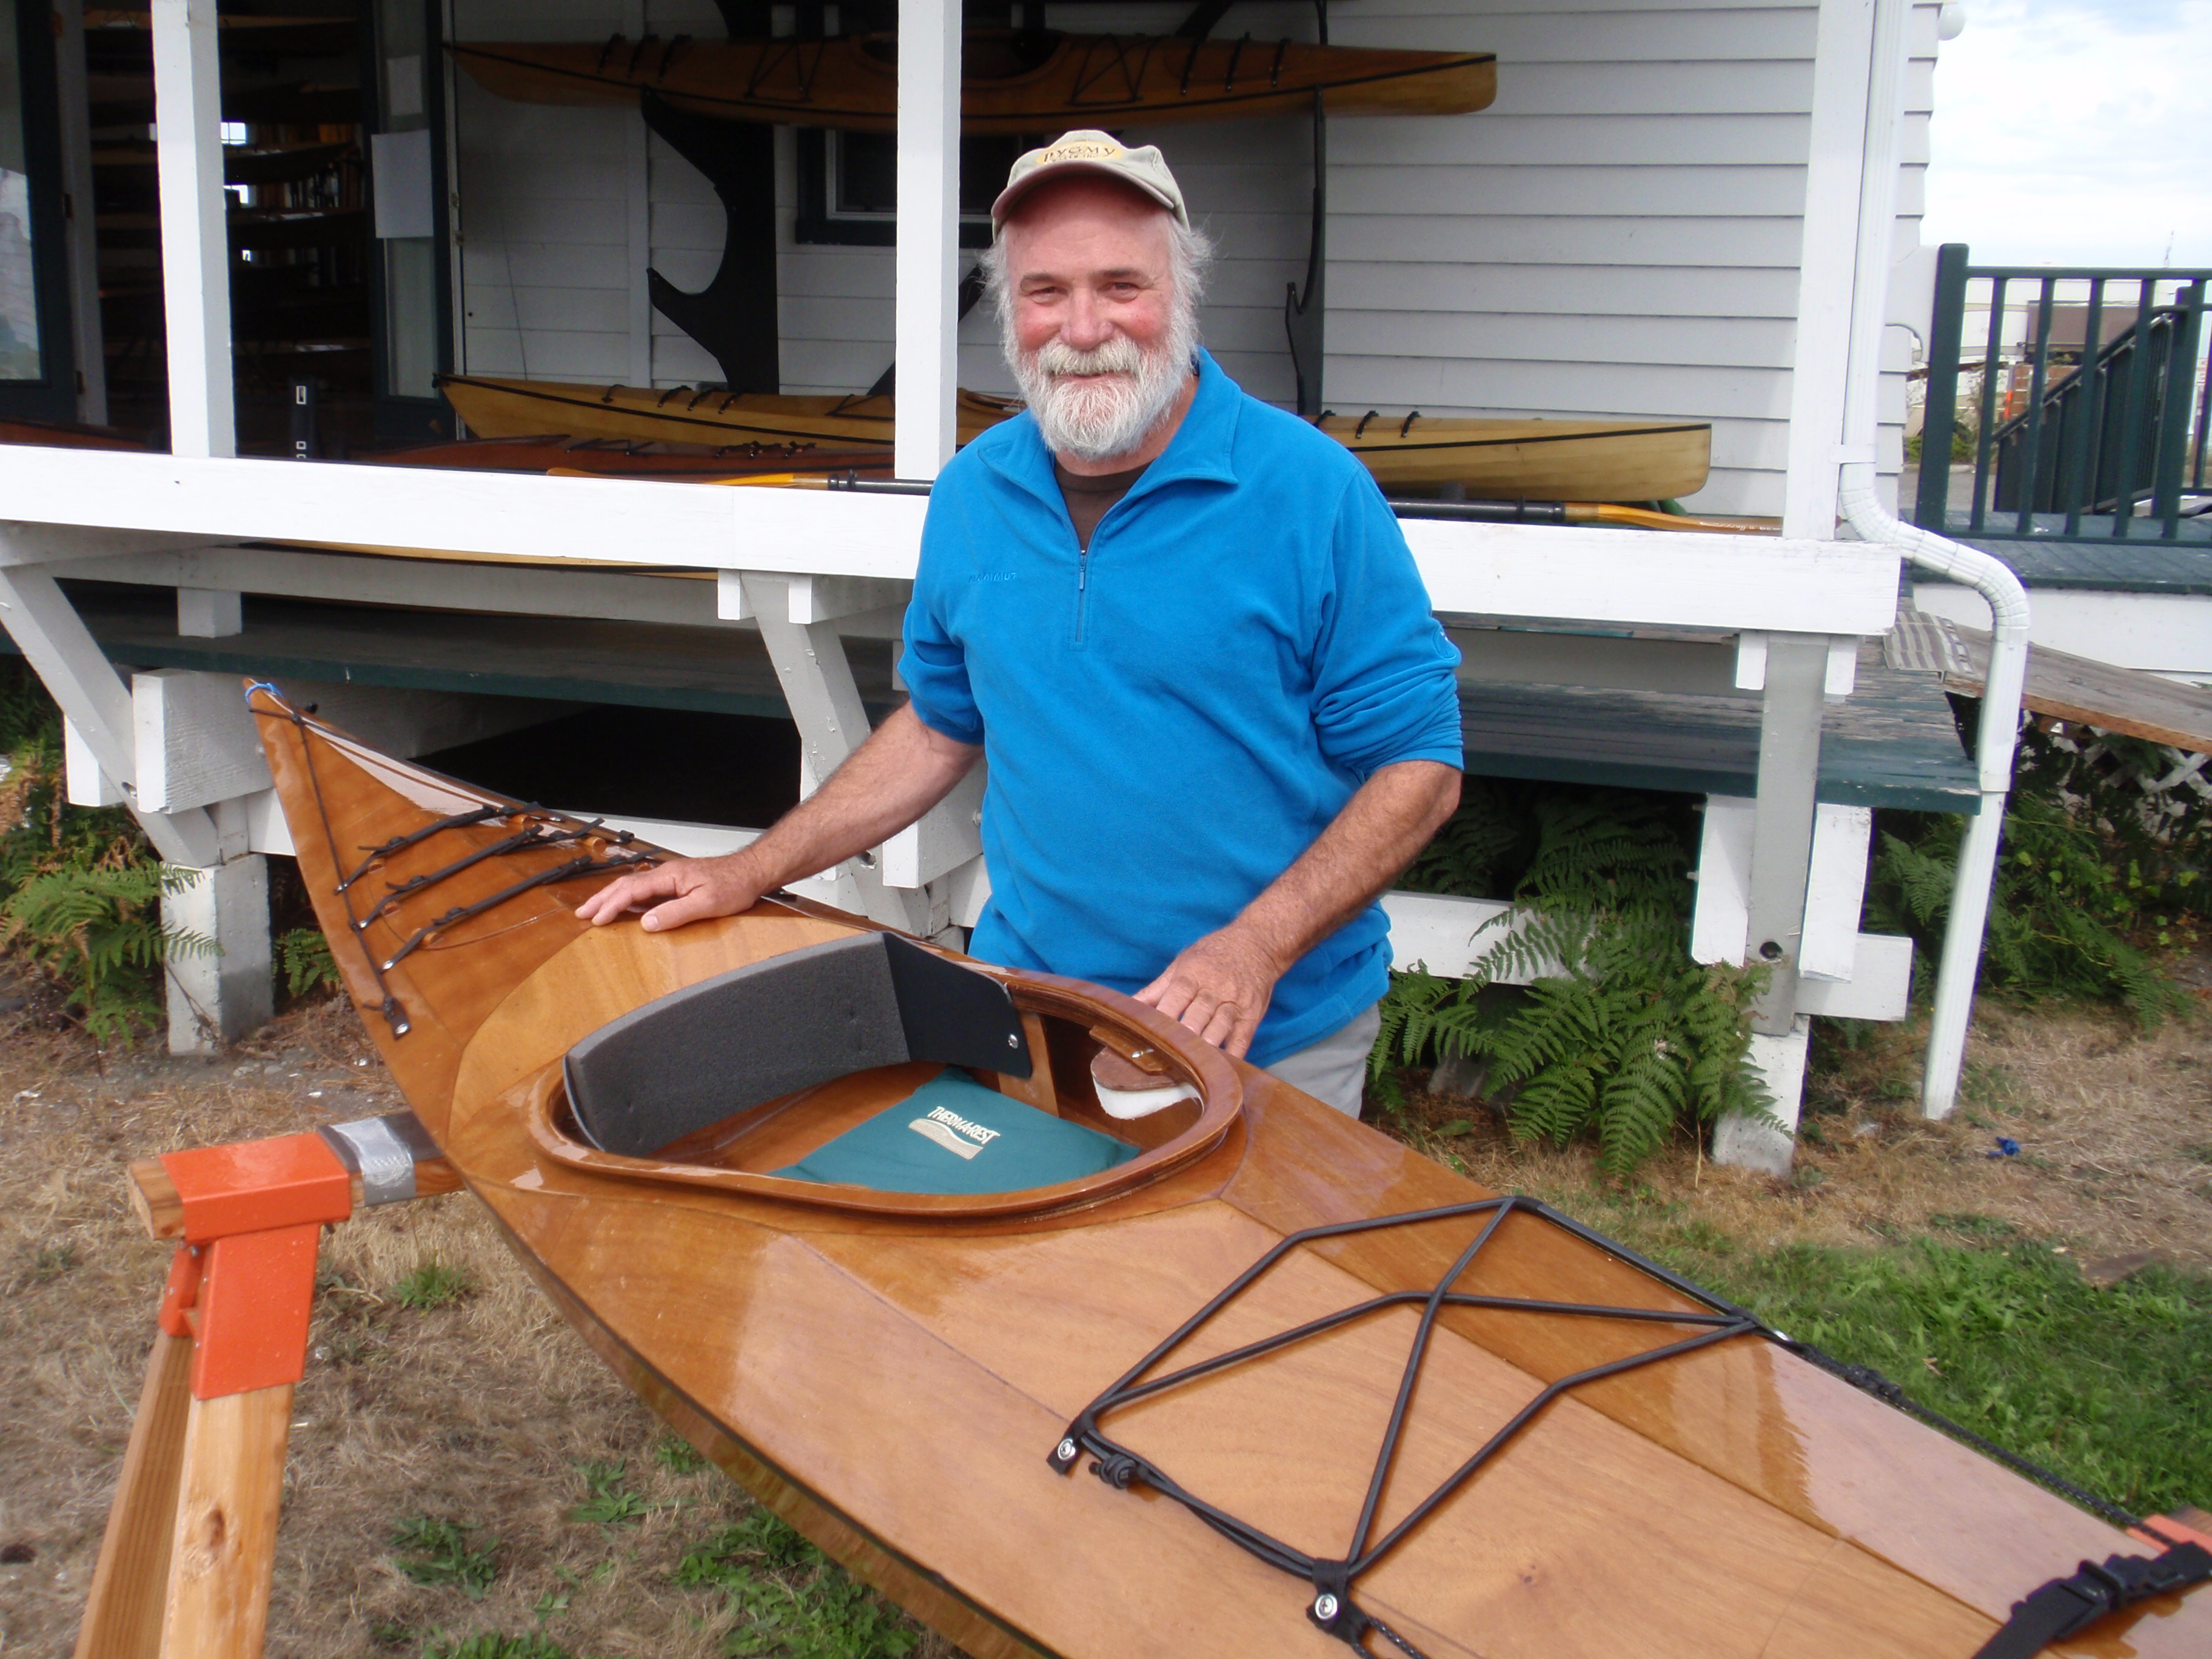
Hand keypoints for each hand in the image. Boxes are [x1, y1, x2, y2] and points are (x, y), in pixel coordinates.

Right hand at [572, 852, 766, 932]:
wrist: (753, 871)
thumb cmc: (735, 884)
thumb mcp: (707, 903)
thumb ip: (676, 913)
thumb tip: (646, 922)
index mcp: (669, 875)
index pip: (631, 890)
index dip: (611, 905)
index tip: (596, 919)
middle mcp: (666, 873)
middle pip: (626, 885)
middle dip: (602, 899)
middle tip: (582, 914)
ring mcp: (672, 877)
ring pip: (634, 886)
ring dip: (613, 898)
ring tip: (595, 910)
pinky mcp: (678, 883)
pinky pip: (646, 890)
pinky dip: (630, 898)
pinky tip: (626, 908)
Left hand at [1133, 924, 1285, 1058]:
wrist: (1258, 944)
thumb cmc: (1213, 955)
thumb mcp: (1183, 963)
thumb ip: (1157, 988)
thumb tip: (1129, 1006)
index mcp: (1194, 974)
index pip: (1178, 994)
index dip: (1165, 1013)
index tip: (1151, 1032)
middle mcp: (1215, 988)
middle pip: (1199, 1011)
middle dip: (1187, 1031)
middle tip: (1172, 1050)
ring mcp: (1235, 1002)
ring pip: (1221, 1024)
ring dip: (1209, 1041)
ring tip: (1198, 1059)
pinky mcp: (1252, 1014)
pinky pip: (1243, 1036)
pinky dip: (1235, 1052)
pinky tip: (1225, 1065)